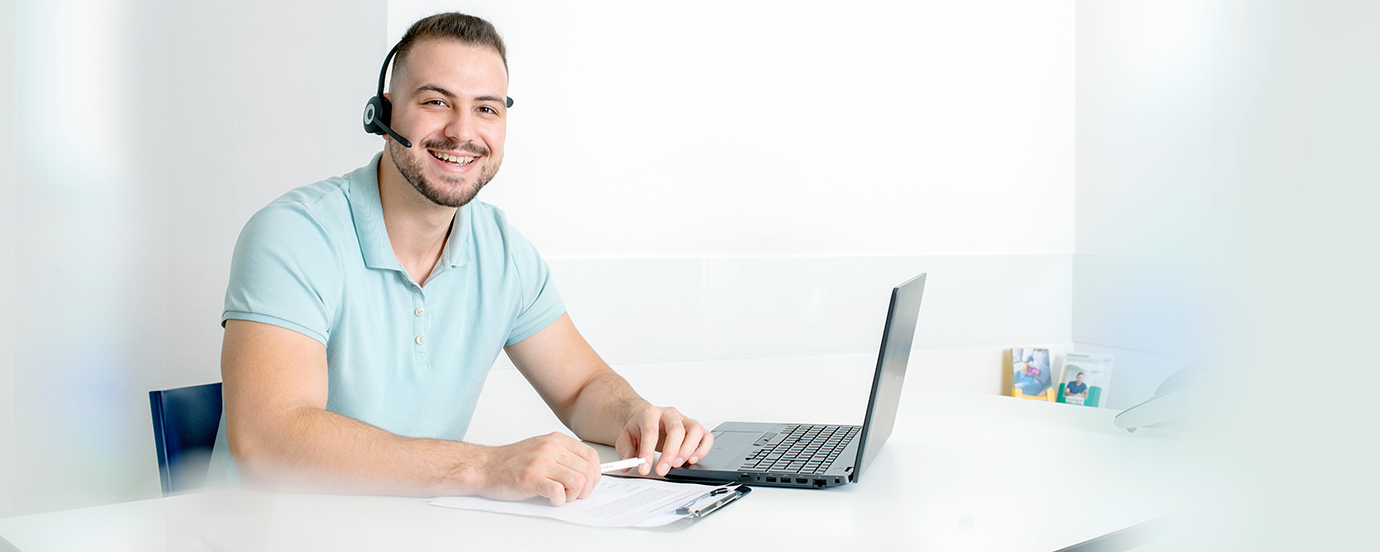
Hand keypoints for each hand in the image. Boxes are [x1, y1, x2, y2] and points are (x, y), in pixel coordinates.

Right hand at [474, 432, 600, 506]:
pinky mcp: (531, 479)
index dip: (595, 474)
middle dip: (586, 489)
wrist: (485, 466)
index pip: (592, 456)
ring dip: (573, 496)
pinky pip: (558, 492)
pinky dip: (559, 501)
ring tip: (561, 496)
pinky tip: (551, 499)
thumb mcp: (542, 448)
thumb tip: (588, 471)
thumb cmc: (512, 461)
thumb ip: (564, 456)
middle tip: (574, 494)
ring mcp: (540, 463)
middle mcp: (551, 448)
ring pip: (578, 482)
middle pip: (588, 471)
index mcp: (556, 440)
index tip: (588, 483)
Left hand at [615, 406, 713, 476]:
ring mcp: (685, 420)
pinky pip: (706, 436)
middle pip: (676, 429)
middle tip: (662, 470)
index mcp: (650, 413)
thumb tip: (628, 464)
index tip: (644, 468)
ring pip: (695, 430)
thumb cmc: (640, 428)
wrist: (648, 420)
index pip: (651, 431)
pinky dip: (703, 449)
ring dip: (688, 450)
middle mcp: (670, 414)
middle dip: (670, 453)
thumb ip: (625, 451)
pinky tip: (692, 460)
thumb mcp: (626, 438)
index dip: (647, 452)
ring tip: (678, 464)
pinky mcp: (695, 428)